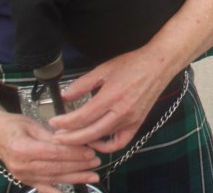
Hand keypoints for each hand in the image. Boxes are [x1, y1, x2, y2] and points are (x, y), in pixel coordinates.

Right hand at [0, 111, 101, 190]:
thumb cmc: (13, 125)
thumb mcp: (32, 124)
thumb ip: (51, 135)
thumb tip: (72, 140)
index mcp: (22, 148)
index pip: (53, 153)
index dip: (73, 153)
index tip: (90, 151)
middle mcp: (21, 165)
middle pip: (55, 167)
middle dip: (78, 165)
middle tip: (96, 161)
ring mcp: (23, 175)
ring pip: (53, 178)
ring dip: (75, 178)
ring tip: (93, 176)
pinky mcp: (25, 180)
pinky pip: (44, 188)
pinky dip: (59, 192)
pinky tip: (74, 192)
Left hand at [49, 51, 172, 153]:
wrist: (158, 65)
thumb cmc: (132, 64)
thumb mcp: (103, 69)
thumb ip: (82, 84)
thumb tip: (65, 97)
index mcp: (111, 96)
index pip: (82, 117)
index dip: (64, 122)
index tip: (54, 122)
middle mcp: (121, 111)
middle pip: (89, 133)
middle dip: (69, 138)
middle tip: (57, 136)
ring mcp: (130, 120)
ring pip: (102, 139)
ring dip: (85, 142)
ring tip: (73, 138)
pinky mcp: (137, 124)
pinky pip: (119, 143)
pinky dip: (106, 147)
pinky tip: (96, 141)